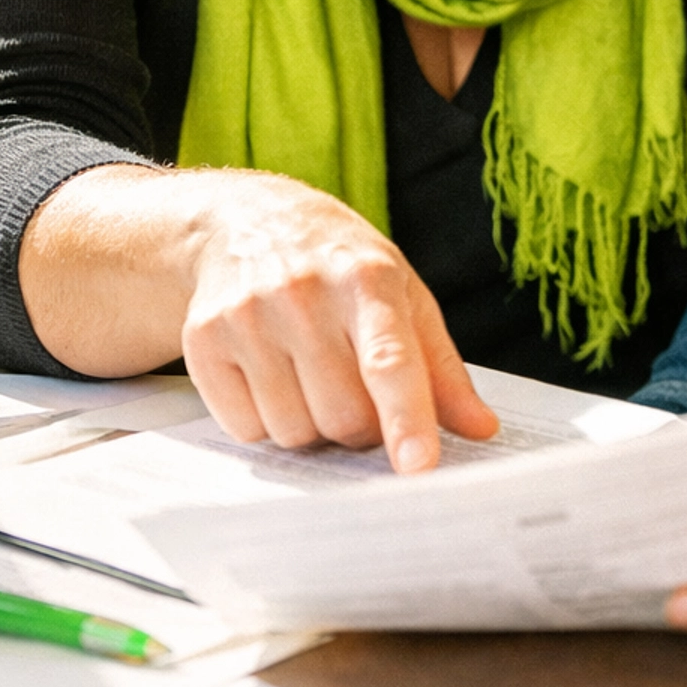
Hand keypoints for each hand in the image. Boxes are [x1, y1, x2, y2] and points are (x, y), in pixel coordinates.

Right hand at [181, 173, 495, 472]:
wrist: (247, 222)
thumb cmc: (339, 266)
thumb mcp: (403, 296)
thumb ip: (442, 368)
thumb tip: (481, 429)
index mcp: (367, 280)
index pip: (390, 361)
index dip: (407, 418)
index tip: (420, 465)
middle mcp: (304, 294)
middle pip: (343, 416)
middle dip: (361, 426)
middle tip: (357, 390)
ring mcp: (248, 315)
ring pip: (294, 432)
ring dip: (312, 425)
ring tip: (311, 375)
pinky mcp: (204, 339)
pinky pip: (246, 429)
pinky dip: (265, 421)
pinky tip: (271, 375)